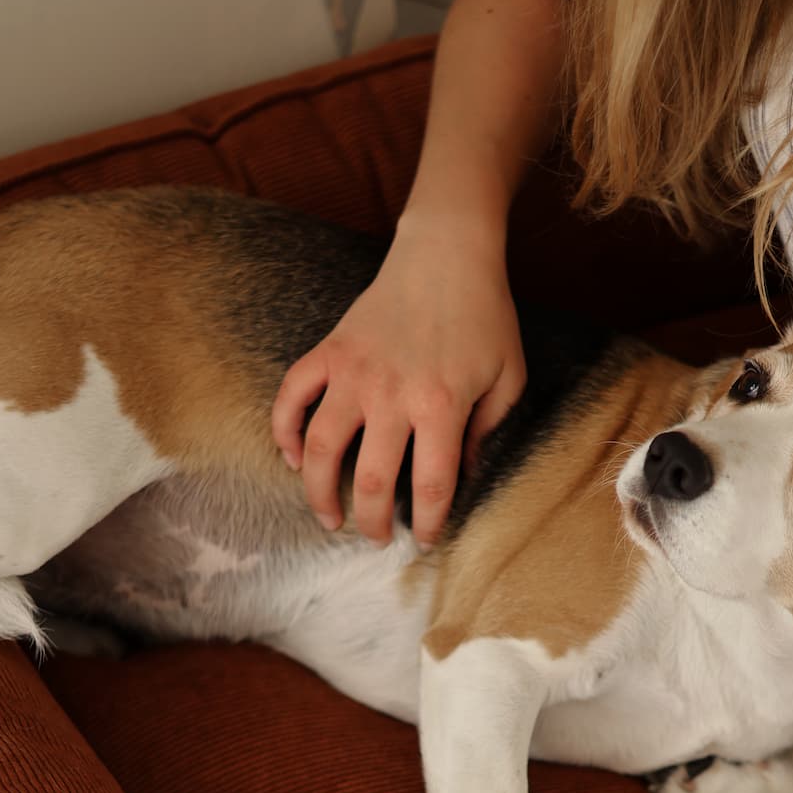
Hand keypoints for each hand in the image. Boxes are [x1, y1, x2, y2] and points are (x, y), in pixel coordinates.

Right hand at [271, 220, 526, 547]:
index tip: (424, 539)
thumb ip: (487, 431)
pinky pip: (292, 397)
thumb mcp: (507, 377)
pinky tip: (294, 459)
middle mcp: (391, 395)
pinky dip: (285, 431)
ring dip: (318, 492)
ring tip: (329, 517)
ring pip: (321, 447)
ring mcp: (353, 373)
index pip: (431, 485)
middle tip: (374, 538)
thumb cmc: (485, 316)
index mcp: (441, 405)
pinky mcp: (329, 351)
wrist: (446, 253)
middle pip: (371, 480)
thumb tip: (463, 477)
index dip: (428, 523)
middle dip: (372, 522)